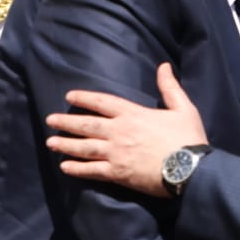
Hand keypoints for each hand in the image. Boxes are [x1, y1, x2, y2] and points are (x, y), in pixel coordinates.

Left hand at [45, 63, 207, 195]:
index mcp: (133, 114)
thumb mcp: (183, 108)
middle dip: (66, 122)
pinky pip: (91, 170)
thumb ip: (170, 87)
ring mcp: (116, 153)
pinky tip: (65, 167)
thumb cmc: (187, 138)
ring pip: (84, 147)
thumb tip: (164, 66)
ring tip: (51, 142)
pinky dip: (77, 169)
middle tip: (50, 121)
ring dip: (65, 144)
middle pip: (87, 125)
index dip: (85, 98)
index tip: (70, 97)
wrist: (189, 169)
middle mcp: (119, 132)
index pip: (102, 103)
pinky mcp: (117, 173)